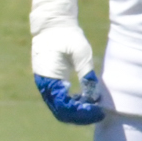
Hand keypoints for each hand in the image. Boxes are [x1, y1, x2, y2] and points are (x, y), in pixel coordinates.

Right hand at [32, 0, 102, 124]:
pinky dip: (69, 103)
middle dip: (79, 116)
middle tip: (98, 114)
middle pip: (59, 110)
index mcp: (49, 76)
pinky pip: (57, 98)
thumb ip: (86, 74)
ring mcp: (43, 82)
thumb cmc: (67, 35)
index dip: (81, 112)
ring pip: (57, 107)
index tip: (98, 111)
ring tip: (93, 107)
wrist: (52, 24)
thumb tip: (94, 96)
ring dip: (74, 110)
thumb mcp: (81, 53)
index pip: (64, 105)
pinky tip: (83, 99)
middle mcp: (43, 83)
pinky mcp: (47, 80)